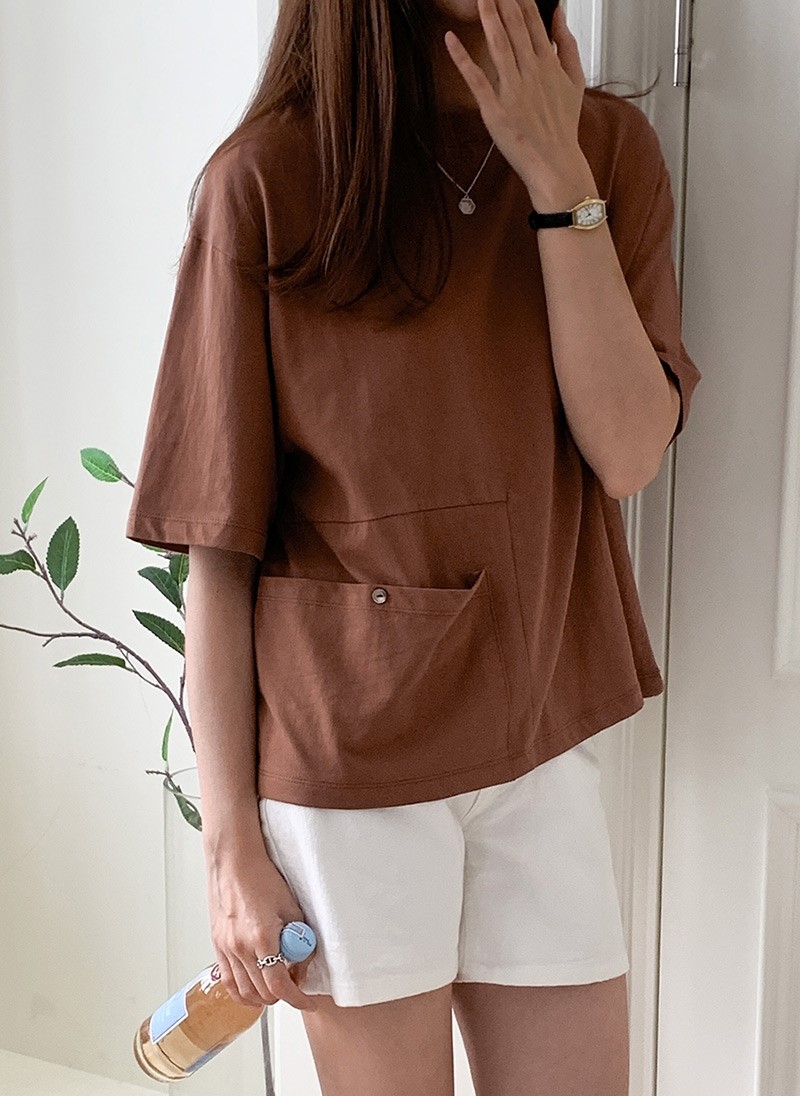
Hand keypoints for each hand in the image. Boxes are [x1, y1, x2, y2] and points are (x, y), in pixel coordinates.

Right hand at [205, 837, 318, 1011]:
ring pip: (244, 992)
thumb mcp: (291, 907)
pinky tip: (253, 991)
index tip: (307, 1001)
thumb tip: (304, 959)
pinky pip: (228, 981)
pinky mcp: (217, 946)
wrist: (234, 863)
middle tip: (296, 985)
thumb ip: (300, 937)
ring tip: (277, 987)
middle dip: (283, 995)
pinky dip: (241, 993)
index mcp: (262, 938)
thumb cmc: (262, 878)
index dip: (297, 998)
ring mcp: (226, 949)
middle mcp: (241, 948)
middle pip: (263, 992)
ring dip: (263, 996)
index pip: (280, 985)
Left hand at [443, 1, 586, 196]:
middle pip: (515, 26)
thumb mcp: (575, 81)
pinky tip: (451, 39)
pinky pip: (476, 79)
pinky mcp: (495, 109)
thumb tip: (559, 14)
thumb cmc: (562, 127)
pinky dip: (462, 58)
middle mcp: (531, 73)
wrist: (555, 163)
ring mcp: (512, 90)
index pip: (533, 21)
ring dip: (487, 17)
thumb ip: (567, 45)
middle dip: (503, 1)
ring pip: (498, 45)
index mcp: (548, 64)